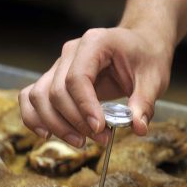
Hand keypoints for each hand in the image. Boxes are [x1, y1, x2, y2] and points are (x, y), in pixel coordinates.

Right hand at [19, 26, 173, 147]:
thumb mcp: (153, 79)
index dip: (84, 108)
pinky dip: (35, 117)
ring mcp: (59, 66)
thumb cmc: (145, 57)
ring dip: (55, 124)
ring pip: (40, 97)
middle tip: (100, 140)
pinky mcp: (56, 79)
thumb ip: (144, 103)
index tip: (99, 129)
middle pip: (56, 91)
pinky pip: (33, 97)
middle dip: (74, 122)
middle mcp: (70, 53)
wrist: (139, 45)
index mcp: (95, 44)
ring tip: (79, 142)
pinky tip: (47, 134)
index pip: (77, 78)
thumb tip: (138, 129)